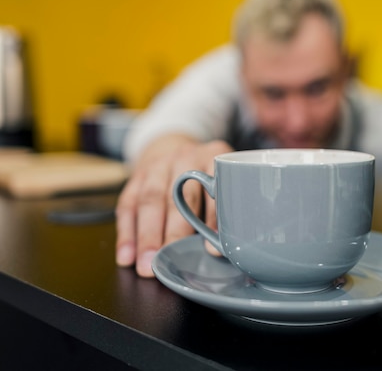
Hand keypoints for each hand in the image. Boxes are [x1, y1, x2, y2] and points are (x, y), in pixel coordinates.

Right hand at [115, 134, 232, 276]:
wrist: (174, 146)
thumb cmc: (207, 176)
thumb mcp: (225, 179)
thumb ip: (226, 208)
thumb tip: (224, 249)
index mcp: (212, 157)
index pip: (213, 189)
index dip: (212, 220)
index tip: (213, 249)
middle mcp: (184, 158)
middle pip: (177, 196)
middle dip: (173, 233)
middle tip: (171, 260)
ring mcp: (158, 165)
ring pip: (150, 200)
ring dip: (147, 237)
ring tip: (146, 265)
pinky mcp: (136, 177)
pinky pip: (128, 205)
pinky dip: (126, 233)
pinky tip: (127, 257)